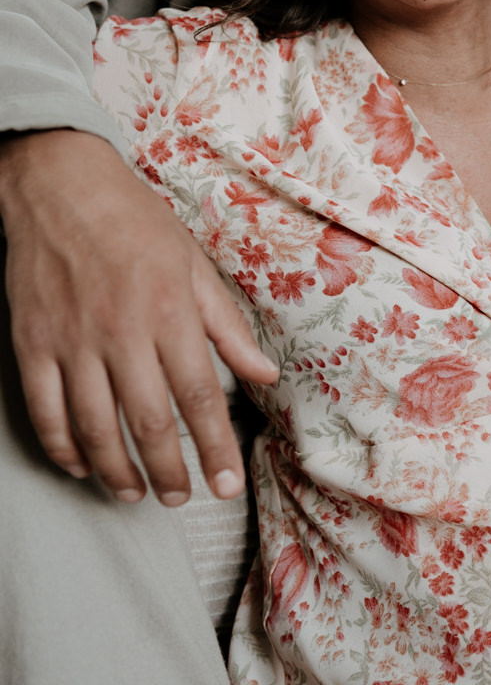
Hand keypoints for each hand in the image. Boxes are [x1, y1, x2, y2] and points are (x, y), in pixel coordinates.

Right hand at [0, 129, 278, 504]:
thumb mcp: (194, 265)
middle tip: (180, 499)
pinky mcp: (32, 343)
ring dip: (118, 471)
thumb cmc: (135, 222)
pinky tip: (82, 465)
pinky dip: (63, 447)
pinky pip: (45, 411)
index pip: (199, 396)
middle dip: (170, 472)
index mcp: (169, 311)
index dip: (215, 448)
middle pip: (148, 422)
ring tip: (136, 492)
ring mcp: (72, 341)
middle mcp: (121, 332)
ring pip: (95, 427)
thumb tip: (265, 373)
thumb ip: (227, 326)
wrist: (60, 185)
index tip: (226, 484)